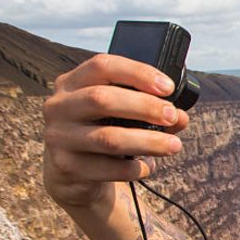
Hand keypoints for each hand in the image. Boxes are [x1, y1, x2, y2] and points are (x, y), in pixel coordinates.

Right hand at [42, 53, 189, 207]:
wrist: (70, 174)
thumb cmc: (101, 133)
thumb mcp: (119, 116)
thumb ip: (150, 111)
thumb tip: (181, 117)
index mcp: (72, 83)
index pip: (102, 66)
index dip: (138, 73)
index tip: (168, 87)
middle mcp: (59, 107)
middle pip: (102, 99)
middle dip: (145, 106)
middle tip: (172, 116)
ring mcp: (58, 138)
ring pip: (108, 138)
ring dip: (148, 141)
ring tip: (174, 146)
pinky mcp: (66, 167)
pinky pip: (108, 169)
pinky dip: (135, 168)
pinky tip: (147, 167)